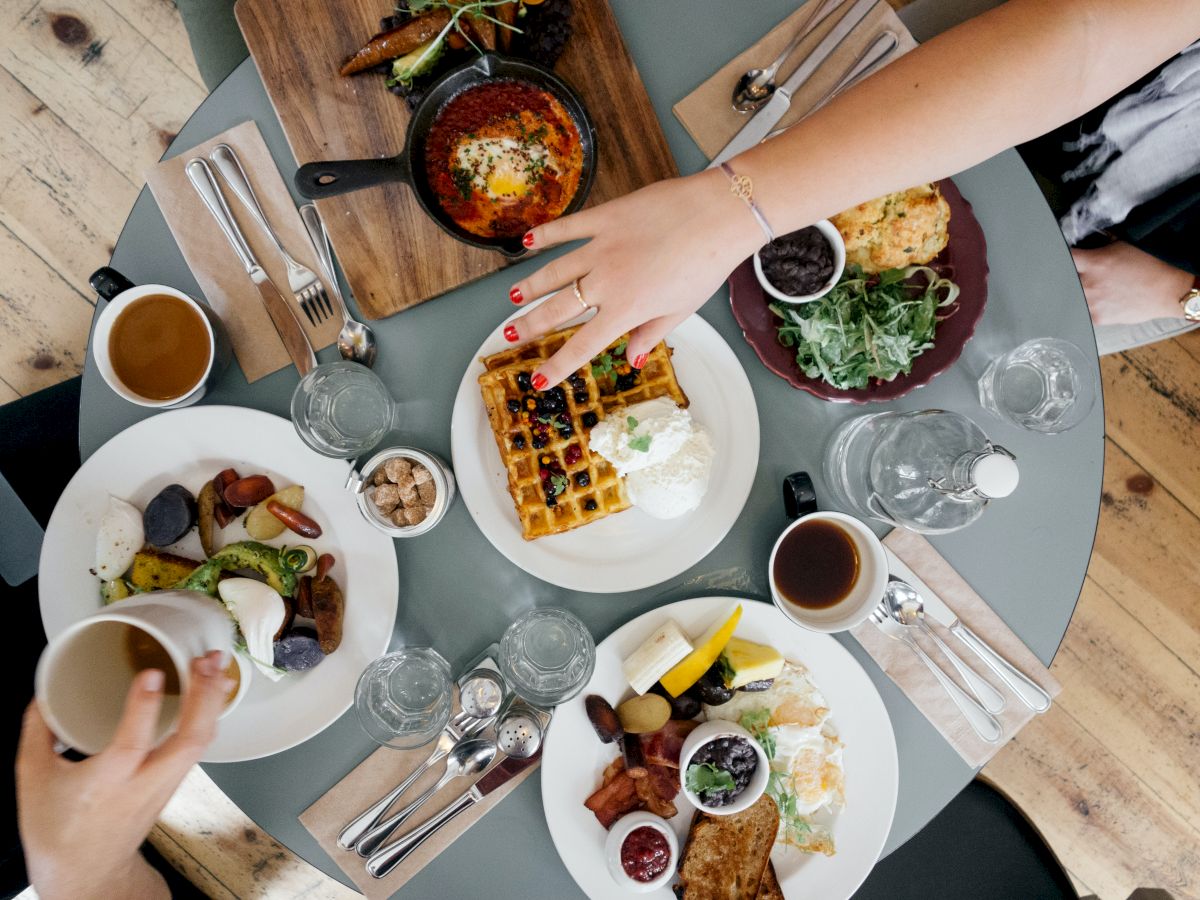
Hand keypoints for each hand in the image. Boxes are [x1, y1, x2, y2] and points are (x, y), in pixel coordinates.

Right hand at [17, 652, 232, 899]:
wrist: (86, 872)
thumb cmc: (57, 828)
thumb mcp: (32, 779)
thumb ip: (37, 732)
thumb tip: (44, 693)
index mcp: (105, 784)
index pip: (131, 745)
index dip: (142, 708)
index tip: (151, 673)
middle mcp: (144, 784)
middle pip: (188, 741)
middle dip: (203, 698)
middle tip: (207, 660)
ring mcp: (165, 784)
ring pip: (201, 743)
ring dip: (212, 702)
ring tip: (217, 664)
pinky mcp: (175, 782)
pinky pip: (200, 746)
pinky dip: (210, 715)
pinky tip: (215, 690)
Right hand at [503, 170, 762, 386]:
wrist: (718, 215)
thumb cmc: (706, 265)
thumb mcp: (682, 310)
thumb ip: (651, 334)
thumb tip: (633, 359)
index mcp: (626, 310)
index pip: (582, 345)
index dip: (557, 366)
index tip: (538, 380)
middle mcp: (606, 282)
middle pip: (558, 309)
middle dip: (531, 325)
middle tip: (510, 335)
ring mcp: (601, 247)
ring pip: (554, 271)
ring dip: (531, 286)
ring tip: (513, 297)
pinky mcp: (605, 218)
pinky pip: (568, 228)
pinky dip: (546, 235)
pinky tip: (527, 243)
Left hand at [1071, 241, 1191, 325]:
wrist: (1168, 291)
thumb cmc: (1151, 267)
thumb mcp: (1123, 246)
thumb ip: (1099, 247)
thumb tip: (1086, 244)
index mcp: (1093, 263)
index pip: (1063, 257)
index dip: (1060, 255)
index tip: (1059, 256)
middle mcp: (1088, 284)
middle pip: (1064, 279)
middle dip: (1068, 275)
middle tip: (1076, 274)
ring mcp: (1091, 303)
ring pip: (1071, 297)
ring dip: (1077, 292)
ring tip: (1092, 289)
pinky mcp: (1097, 318)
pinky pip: (1082, 311)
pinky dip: (1086, 306)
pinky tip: (1097, 301)